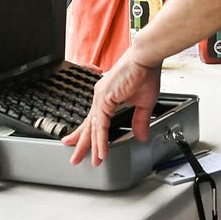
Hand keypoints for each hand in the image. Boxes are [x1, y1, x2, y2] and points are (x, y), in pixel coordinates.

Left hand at [63, 49, 161, 165]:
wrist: (146, 58)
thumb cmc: (145, 73)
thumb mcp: (144, 104)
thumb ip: (139, 121)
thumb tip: (141, 136)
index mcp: (106, 97)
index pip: (95, 120)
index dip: (90, 135)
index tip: (85, 146)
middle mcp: (100, 96)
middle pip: (89, 125)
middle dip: (82, 144)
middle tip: (75, 157)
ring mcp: (100, 97)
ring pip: (94, 127)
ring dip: (91, 146)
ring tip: (91, 161)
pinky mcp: (105, 98)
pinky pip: (101, 124)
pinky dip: (100, 140)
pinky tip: (100, 151)